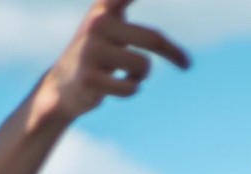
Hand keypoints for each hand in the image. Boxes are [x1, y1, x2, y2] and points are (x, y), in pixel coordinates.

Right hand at [43, 0, 189, 120]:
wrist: (63, 85)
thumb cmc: (98, 51)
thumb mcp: (111, 18)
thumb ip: (123, 1)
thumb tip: (155, 25)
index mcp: (105, 7)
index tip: (175, 7)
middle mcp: (97, 23)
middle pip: (153, 37)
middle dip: (173, 53)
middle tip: (187, 64)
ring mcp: (91, 51)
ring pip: (143, 66)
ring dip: (141, 74)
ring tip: (127, 74)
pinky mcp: (90, 79)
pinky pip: (132, 87)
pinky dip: (131, 89)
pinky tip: (117, 86)